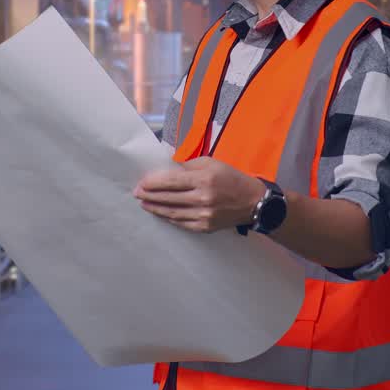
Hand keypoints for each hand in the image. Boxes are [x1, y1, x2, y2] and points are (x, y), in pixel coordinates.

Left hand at [133, 156, 266, 232]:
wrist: (253, 202)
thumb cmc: (231, 178)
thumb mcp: (213, 163)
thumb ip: (189, 165)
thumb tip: (170, 169)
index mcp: (204, 179)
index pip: (171, 181)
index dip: (153, 182)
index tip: (141, 182)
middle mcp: (202, 198)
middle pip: (168, 198)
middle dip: (149, 195)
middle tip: (137, 193)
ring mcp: (203, 215)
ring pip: (172, 212)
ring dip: (155, 208)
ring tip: (144, 204)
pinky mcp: (205, 227)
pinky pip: (181, 223)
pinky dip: (169, 218)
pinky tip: (161, 213)